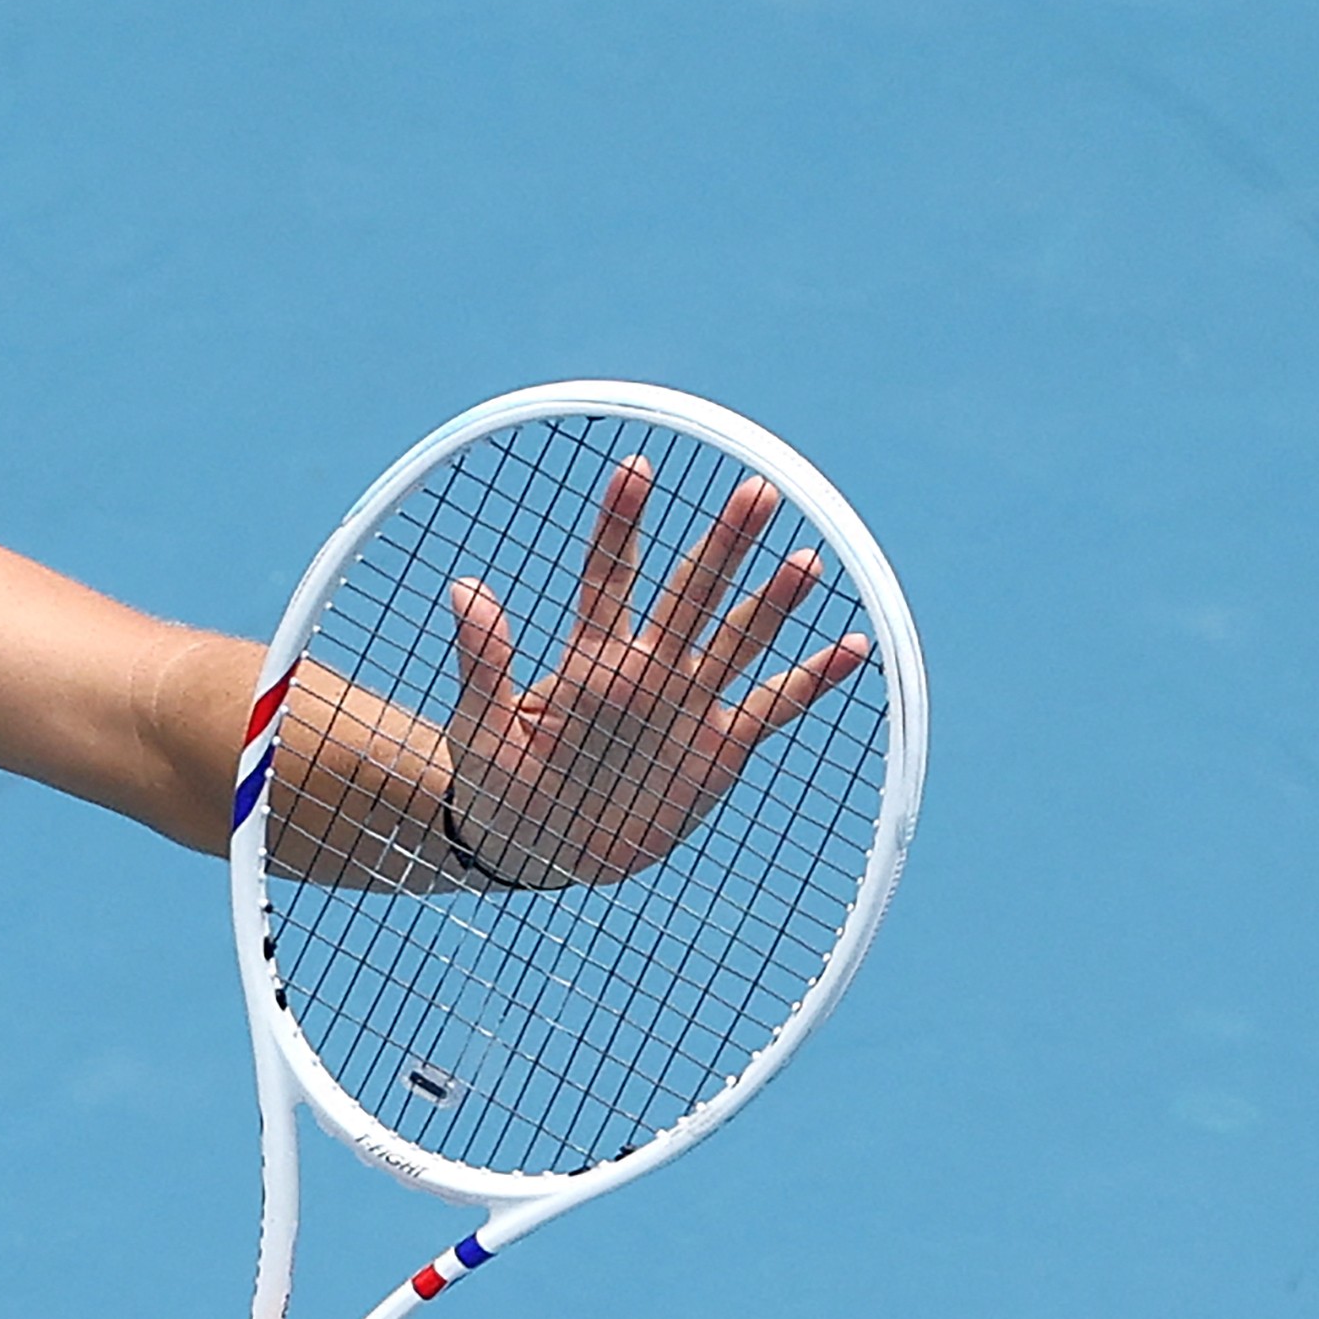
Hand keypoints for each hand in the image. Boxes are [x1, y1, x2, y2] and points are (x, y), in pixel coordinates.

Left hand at [442, 456, 869, 886]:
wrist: (537, 851)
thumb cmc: (499, 787)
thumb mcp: (482, 730)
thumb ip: (484, 663)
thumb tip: (464, 586)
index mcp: (590, 658)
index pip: (610, 576)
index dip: (621, 523)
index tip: (635, 467)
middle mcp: (649, 667)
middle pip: (692, 594)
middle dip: (724, 546)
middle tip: (758, 491)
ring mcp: (688, 703)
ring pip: (739, 641)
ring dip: (774, 603)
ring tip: (808, 562)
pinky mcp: (720, 748)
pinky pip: (775, 706)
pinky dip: (814, 679)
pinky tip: (855, 646)